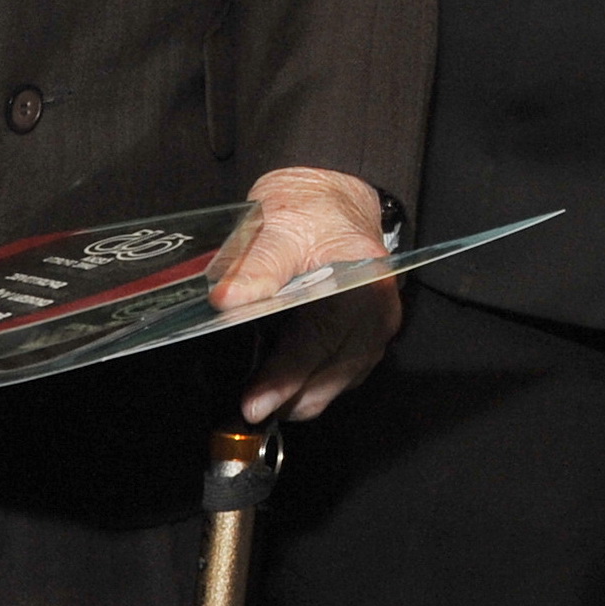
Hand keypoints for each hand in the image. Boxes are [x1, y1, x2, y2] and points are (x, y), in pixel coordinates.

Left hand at [224, 168, 398, 424]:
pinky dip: (312, 384)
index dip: (284, 378)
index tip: (255, 403)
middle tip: (246, 409)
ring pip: (337, 382)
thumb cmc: (309, 209)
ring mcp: (377, 327)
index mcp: (361, 281)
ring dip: (299, 395)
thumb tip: (226, 300)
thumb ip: (255, 265)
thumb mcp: (278, 225)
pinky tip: (284, 382)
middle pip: (331, 372)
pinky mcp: (369, 338)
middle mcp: (378, 309)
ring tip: (260, 396)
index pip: (318, 342)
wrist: (334, 197)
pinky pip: (341, 376)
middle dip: (288, 398)